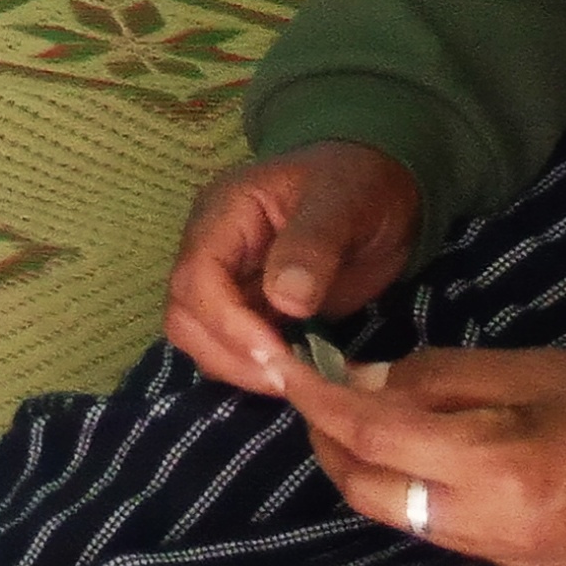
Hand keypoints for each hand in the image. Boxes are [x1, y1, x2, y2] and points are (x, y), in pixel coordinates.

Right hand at [163, 141, 422, 393]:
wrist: (381, 189)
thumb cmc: (361, 184)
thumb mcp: (344, 202)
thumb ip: (313, 246)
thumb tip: (285, 302)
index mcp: (224, 214)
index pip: (196, 277)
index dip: (226, 322)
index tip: (276, 355)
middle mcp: (212, 250)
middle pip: (184, 314)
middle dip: (227, 354)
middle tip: (288, 381)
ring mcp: (229, 281)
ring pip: (199, 336)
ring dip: (237, 368)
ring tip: (295, 382)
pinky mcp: (252, 308)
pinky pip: (232, 346)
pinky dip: (256, 370)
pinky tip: (298, 377)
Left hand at [290, 348, 565, 565]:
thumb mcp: (535, 370)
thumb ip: (440, 378)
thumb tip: (360, 380)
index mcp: (498, 468)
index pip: (370, 436)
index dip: (317, 401)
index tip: (286, 368)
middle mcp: (491, 526)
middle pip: (366, 490)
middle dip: (327, 442)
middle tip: (318, 393)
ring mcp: (506, 557)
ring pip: (393, 518)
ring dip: (361, 470)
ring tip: (359, 418)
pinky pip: (435, 533)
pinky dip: (404, 493)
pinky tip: (413, 454)